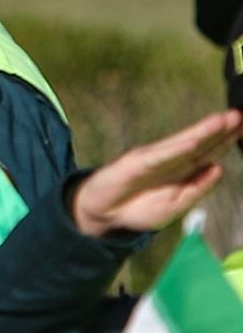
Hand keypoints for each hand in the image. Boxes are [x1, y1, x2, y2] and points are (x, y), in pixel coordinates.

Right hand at [70, 109, 242, 235]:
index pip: (209, 152)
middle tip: (240, 116)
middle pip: (200, 142)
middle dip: (221, 130)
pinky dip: (177, 148)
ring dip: (204, 131)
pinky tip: (194, 141)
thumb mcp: (175, 206)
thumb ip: (197, 189)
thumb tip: (219, 168)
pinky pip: (160, 155)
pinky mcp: (135, 162)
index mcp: (182, 171)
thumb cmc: (138, 211)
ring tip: (225, 119)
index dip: (226, 140)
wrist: (103, 216)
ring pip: (183, 143)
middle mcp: (170, 160)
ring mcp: (153, 159)